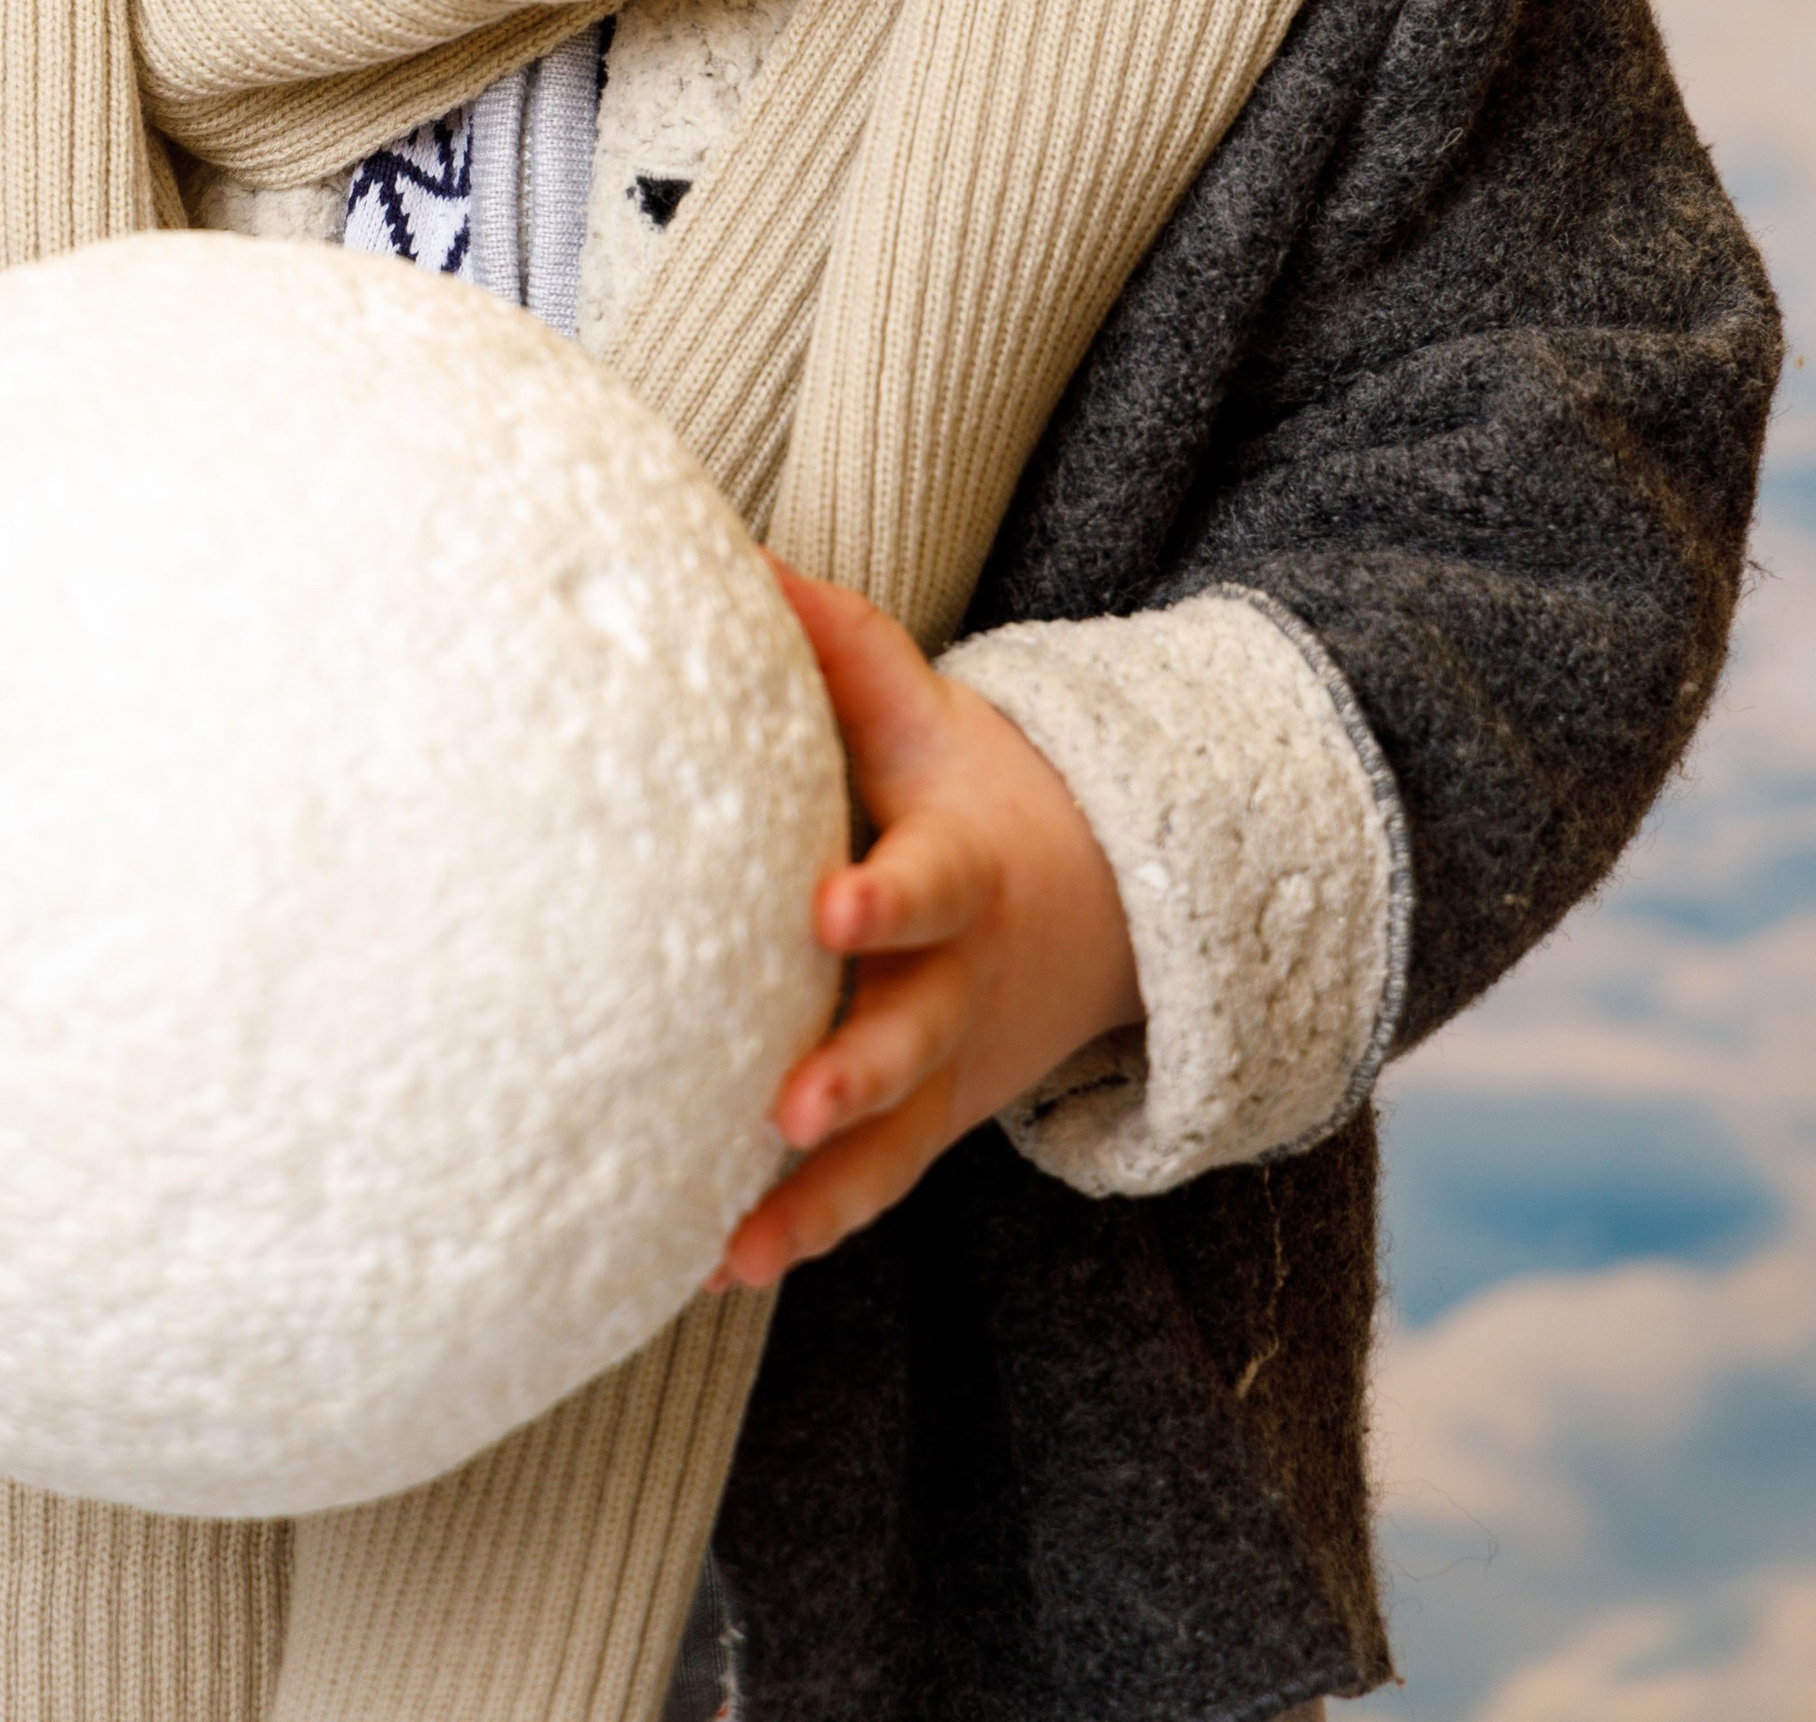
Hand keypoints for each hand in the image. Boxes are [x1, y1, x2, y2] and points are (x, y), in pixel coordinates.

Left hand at [710, 563, 1141, 1291]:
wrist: (1098, 894)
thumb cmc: (967, 780)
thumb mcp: (920, 703)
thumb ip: (839, 641)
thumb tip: (737, 552)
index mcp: (959, 869)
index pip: (926, 884)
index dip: (885, 900)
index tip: (826, 909)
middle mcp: (957, 982)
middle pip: (911, 1037)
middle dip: (855, 1074)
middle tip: (785, 1106)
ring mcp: (948, 1068)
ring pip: (892, 1144)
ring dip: (822, 1193)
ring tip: (739, 1239)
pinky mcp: (928, 1126)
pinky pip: (870, 1190)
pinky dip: (808, 1230)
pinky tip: (722, 1267)